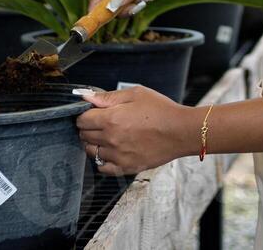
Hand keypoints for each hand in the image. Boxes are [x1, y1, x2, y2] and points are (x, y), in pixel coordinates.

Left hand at [76, 86, 191, 174]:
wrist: (181, 131)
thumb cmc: (162, 110)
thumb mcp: (136, 94)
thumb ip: (108, 96)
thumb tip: (86, 97)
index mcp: (112, 119)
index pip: (82, 120)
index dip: (85, 115)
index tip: (92, 113)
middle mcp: (111, 139)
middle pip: (84, 135)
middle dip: (89, 128)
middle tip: (102, 123)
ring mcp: (117, 156)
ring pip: (91, 152)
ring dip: (95, 143)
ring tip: (108, 136)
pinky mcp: (126, 167)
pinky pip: (102, 168)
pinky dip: (102, 160)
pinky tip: (111, 151)